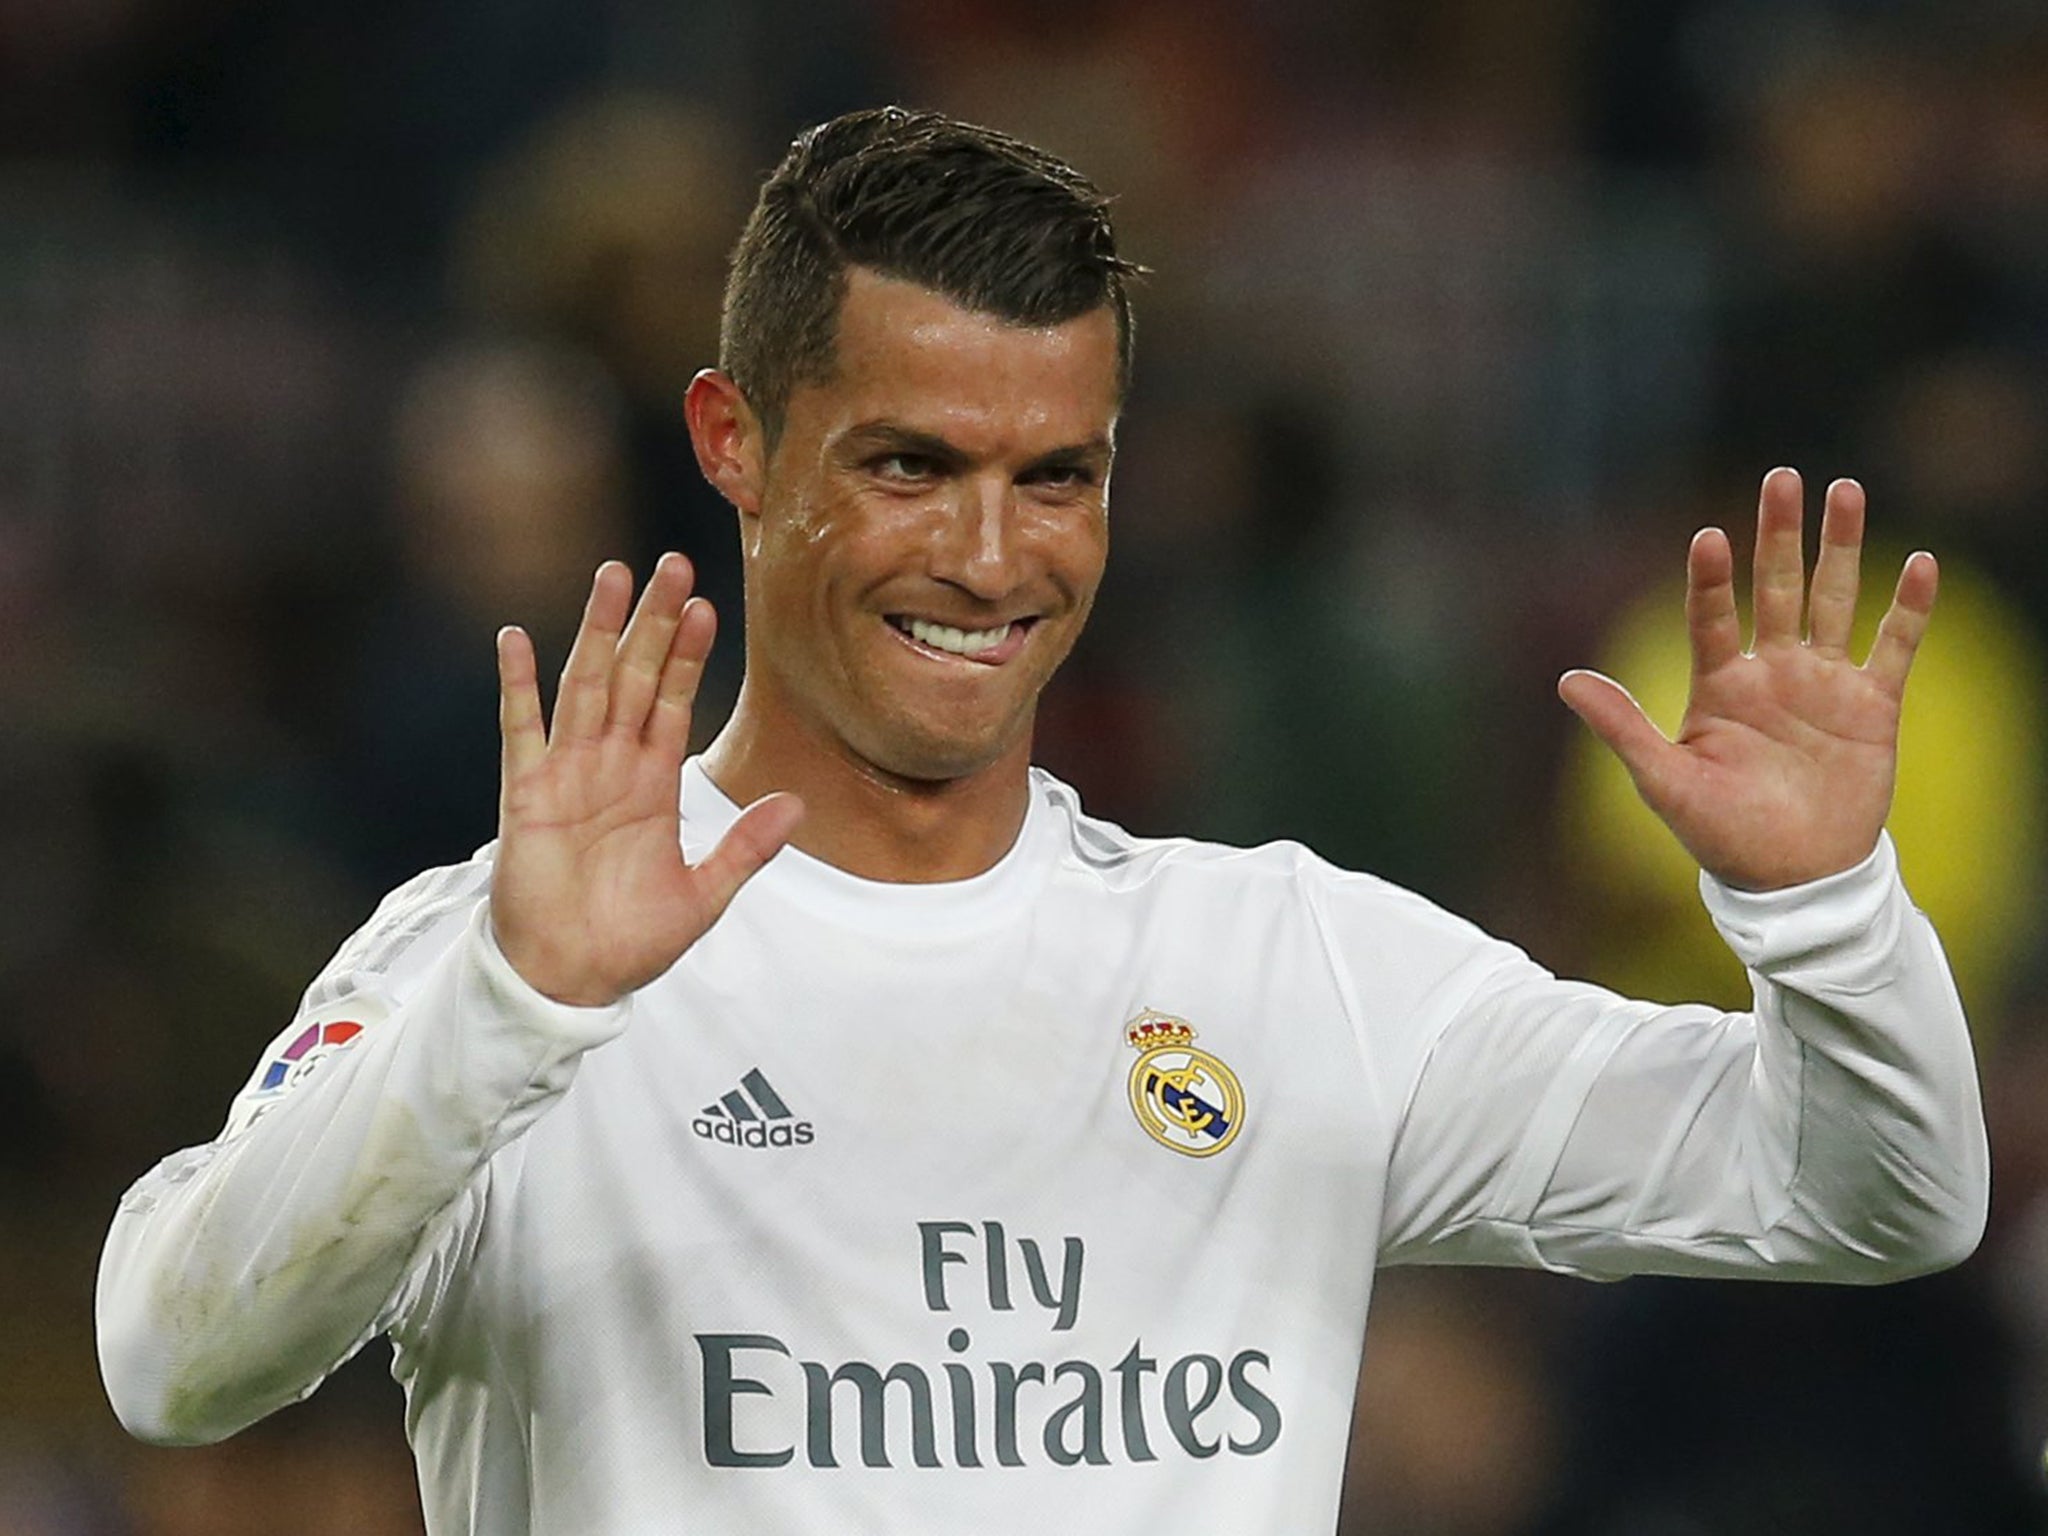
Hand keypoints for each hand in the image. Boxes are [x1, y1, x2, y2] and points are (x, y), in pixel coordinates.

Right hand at [490, 554, 803, 1004]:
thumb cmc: (631, 942)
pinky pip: (520, 729)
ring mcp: (567, 774)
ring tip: (612, 575)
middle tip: (670, 564)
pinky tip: (516, 638)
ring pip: (586, 685)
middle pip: (635, 676)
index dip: (688, 655)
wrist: (570, 980)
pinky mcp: (526, 795)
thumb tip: (798, 805)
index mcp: (654, 783)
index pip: (674, 701)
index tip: (706, 606)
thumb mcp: (704, 895)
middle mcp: (612, 766)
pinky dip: (517, 684)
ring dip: (598, 631)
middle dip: (652, 621)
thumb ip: (746, 848)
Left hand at [1559, 468, 1935, 890]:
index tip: (1710, 536)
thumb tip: (1565, 679)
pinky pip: (1893, 646)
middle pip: (1775, 587)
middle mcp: (1770, 672)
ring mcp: (1823, 684)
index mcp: (1719, 686)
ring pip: (1834, 599)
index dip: (1711, 579)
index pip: (1711, 616)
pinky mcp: (1872, 706)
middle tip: (1782, 475)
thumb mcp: (1663, 781)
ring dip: (1839, 547)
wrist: (1793, 880)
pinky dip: (1907, 605)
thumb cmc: (1720, 834)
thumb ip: (1622, 726)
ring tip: (1843, 490)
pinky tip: (1917, 560)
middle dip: (1779, 534)